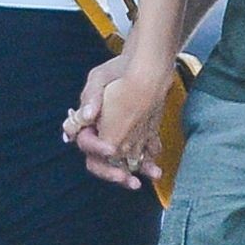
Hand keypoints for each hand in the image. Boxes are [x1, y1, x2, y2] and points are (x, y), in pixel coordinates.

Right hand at [63, 57, 165, 190]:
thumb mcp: (100, 77)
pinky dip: (149, 163)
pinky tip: (158, 169)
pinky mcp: (139, 139)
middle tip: (128, 179)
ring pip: (124, 163)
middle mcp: (101, 136)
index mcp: (87, 124)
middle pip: (101, 163)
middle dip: (113, 173)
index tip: (111, 150)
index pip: (86, 143)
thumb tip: (87, 115)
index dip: (96, 149)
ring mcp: (121, 139)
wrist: (144, 65)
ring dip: (137, 172)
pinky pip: (142, 157)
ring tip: (153, 175)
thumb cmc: (117, 69)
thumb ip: (91, 96)